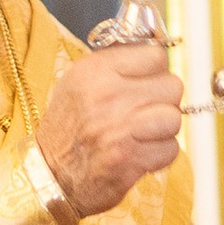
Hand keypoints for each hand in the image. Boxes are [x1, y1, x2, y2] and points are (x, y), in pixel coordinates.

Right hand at [36, 36, 182, 219]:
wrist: (50, 174)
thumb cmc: (68, 127)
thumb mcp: (79, 82)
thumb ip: (116, 64)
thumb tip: (156, 50)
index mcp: (95, 70)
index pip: (156, 55)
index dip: (156, 71)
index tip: (146, 82)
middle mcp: (107, 96)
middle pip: (172, 86)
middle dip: (163, 100)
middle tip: (144, 111)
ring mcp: (119, 129)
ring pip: (174, 118)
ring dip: (163, 129)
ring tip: (142, 133)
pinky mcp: (130, 159)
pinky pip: (170, 149)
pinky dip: (160, 155)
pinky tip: (140, 153)